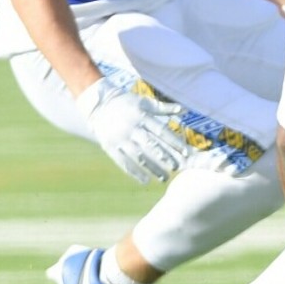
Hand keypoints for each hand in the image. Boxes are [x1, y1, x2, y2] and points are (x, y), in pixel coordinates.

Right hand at [77, 78, 191, 183]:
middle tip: (176, 168)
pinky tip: (145, 181)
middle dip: (165, 158)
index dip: (174, 142)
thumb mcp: (144, 102)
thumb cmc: (126, 103)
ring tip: (164, 178)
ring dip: (152, 168)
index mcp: (142, 116)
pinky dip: (134, 173)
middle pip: (151, 145)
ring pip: (138, 156)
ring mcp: (120, 138)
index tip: (186, 153)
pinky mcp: (110, 147)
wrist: (98, 105)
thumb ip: (163, 108)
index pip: (161, 131)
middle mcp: (132, 128)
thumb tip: (184, 110)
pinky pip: (123, 162)